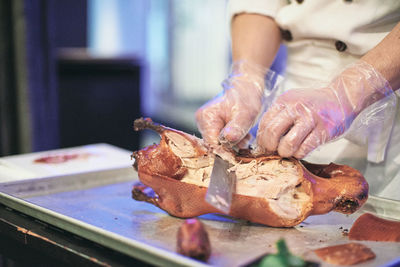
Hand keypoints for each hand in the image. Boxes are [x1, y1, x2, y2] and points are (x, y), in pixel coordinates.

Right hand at [196, 61, 272, 145]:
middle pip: (215, 145)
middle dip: (231, 146)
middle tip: (246, 138)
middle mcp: (202, 121)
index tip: (240, 149)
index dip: (226, 151)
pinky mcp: (213, 125)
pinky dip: (233, 139)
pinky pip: (221, 139)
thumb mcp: (245, 114)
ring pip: (219, 143)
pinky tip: (242, 134)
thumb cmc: (247, 97)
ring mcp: (206, 123)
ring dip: (234, 143)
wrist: (248, 86)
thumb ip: (236, 128)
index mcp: (206, 118)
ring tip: (245, 135)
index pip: (212, 144)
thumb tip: (227, 140)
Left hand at [256, 61, 392, 157]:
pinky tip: (300, 151)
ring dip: (285, 152)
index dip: (262, 138)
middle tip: (274, 151)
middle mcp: (296, 108)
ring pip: (288, 143)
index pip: (265, 123)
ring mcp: (310, 119)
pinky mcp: (324, 130)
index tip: (264, 146)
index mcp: (284, 101)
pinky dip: (299, 154)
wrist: (341, 98)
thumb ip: (278, 116)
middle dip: (270, 147)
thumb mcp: (292, 103)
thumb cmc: (313, 105)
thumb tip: (262, 139)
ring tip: (287, 152)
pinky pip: (305, 148)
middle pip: (273, 132)